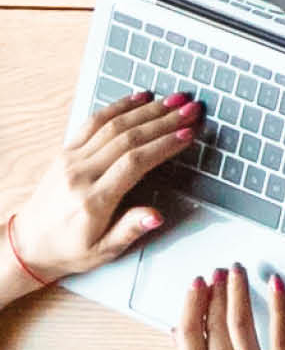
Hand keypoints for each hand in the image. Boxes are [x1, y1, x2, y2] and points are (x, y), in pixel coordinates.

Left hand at [9, 92, 196, 296]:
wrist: (28, 242)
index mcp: (93, 199)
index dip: (164, 145)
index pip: (134, 163)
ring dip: (147, 110)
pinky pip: (93, 123)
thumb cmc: (69, 249)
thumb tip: (156, 216)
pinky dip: (118, 107)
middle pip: (128, 138)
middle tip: (191, 109)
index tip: (188, 134)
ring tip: (174, 100)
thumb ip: (130, 231)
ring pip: (112, 126)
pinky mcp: (65, 152)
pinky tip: (139, 98)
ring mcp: (70, 159)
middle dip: (164, 121)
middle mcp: (80, 174)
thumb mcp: (103, 251)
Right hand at [177, 264, 284, 349]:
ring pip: (242, 323)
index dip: (190, 304)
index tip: (194, 284)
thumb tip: (180, 335)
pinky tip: (274, 286)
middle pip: (215, 325)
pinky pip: (281, 331)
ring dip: (238, 290)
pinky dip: (277, 304)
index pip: (188, 336)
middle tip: (218, 272)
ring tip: (237, 272)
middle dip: (216, 291)